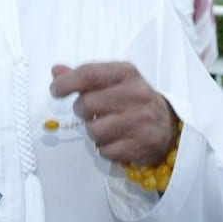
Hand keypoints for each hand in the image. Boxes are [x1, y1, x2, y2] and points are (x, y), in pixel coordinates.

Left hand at [50, 62, 178, 165]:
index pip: (89, 74)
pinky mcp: (141, 146)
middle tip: (91, 111)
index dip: (66, 83)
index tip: (55, 90)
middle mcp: (136, 94)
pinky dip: (105, 147)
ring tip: (106, 125)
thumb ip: (83, 76)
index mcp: (127, 73)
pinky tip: (117, 139)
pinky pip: (105, 150)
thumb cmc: (131, 99)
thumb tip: (56, 71)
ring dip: (93, 130)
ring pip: (93, 130)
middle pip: (87, 104)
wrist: (167, 125)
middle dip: (81, 110)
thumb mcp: (112, 80)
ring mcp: (140, 121)